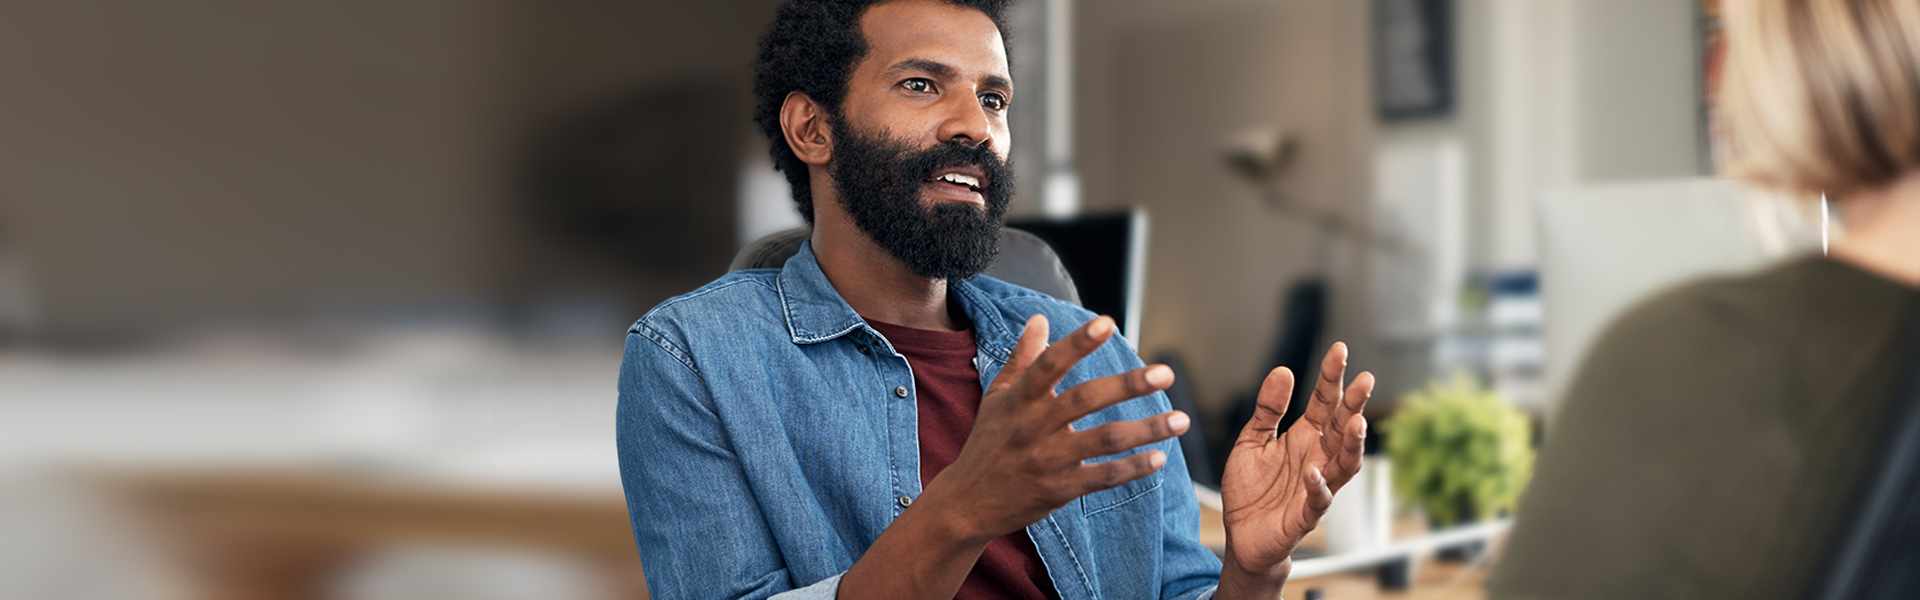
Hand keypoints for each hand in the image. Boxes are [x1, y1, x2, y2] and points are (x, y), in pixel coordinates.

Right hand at [918, 314, 1191, 544]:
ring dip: (1147, 429)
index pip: (1050, 363)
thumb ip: (1022, 358)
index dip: (1078, 342)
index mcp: (1019, 399)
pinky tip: (1160, 457)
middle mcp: (1034, 426)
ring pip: (1105, 439)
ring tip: (1181, 420)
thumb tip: (1039, 319)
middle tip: (1166, 373)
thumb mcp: (997, 397)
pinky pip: (1103, 477)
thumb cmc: (987, 443)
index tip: (1107, 322)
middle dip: (1128, 385)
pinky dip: (1133, 468)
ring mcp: (1048, 460)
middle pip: (1086, 399)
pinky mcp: (1059, 489)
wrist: (968, 503)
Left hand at [1217, 342, 1373, 594]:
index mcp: (1303, 437)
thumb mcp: (1251, 441)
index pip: (1324, 403)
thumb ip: (1267, 409)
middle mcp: (1316, 458)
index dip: (1332, 377)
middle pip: (1341, 428)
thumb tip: (1284, 370)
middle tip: (1366, 379)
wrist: (1241, 536)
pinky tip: (1314, 471)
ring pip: (1343, 464)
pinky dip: (1318, 487)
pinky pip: (1318, 501)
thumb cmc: (1251, 490)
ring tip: (1357, 421)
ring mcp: (1314, 487)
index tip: (1340, 349)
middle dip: (1354, 404)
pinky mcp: (1304, 515)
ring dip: (1352, 445)